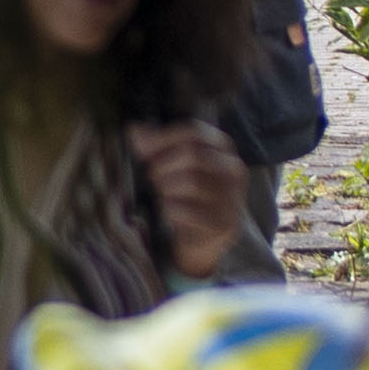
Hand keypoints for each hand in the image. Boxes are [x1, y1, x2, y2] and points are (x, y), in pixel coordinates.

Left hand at [135, 119, 249, 278]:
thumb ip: (154, 146)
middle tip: (151, 177)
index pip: (195, 132)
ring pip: (191, 182)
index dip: (163, 137)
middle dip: (162, 165)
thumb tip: (134, 130)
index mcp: (223, 148)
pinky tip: (169, 211)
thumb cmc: (186, 195)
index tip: (141, 147)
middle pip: (192, 154)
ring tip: (162, 194)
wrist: (201, 240)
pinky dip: (170, 209)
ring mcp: (233, 197)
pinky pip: (189, 211)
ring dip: (166, 188)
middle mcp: (234, 170)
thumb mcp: (172, 166)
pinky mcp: (225, 223)